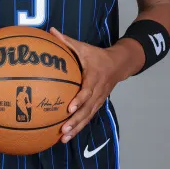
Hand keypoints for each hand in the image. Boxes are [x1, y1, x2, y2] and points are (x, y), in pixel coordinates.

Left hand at [50, 27, 136, 143]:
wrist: (119, 64)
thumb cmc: (97, 55)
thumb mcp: (83, 47)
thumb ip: (67, 41)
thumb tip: (50, 31)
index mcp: (94, 77)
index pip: (87, 90)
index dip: (80, 100)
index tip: (69, 108)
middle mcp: (97, 91)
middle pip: (87, 109)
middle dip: (75, 121)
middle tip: (63, 129)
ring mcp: (98, 99)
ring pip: (88, 116)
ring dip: (76, 128)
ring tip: (63, 137)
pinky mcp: (97, 104)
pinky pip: (88, 117)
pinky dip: (79, 127)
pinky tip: (68, 135)